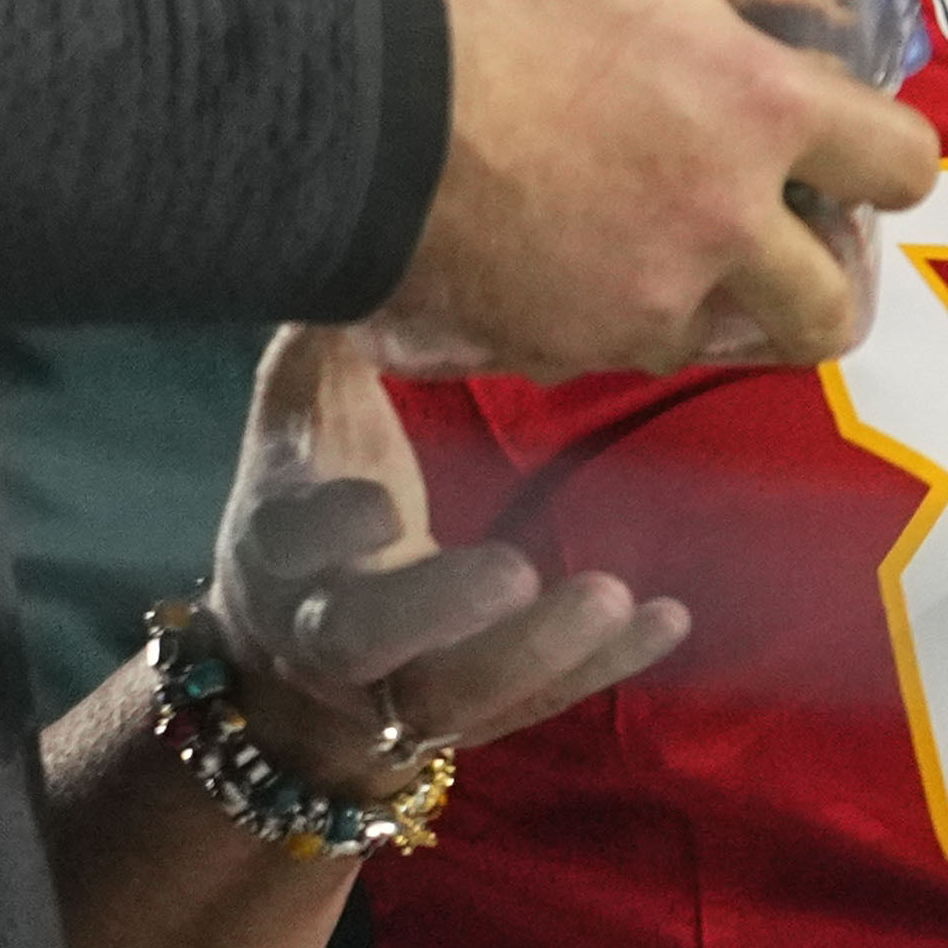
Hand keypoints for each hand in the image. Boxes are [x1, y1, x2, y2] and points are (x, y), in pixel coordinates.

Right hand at [213, 326, 684, 798]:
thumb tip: (378, 236)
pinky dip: (604, 667)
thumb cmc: (311, 491)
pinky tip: (668, 619)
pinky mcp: (472, 710)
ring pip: (456, 694)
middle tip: (516, 571)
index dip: (327, 527)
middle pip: (364, 641)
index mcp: (278, 543)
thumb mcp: (301, 416)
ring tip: (614, 598)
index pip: (288, 538)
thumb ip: (331, 344)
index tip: (383, 506)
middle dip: (437, 610)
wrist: (289, 644)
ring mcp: (398, 685)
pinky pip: (537, 703)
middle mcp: (326, 629)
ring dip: (537, 653)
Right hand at [379, 0, 942, 375]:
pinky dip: (615, 315)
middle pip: (831, 307)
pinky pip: (619, 350)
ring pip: (725, 335)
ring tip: (674, 245)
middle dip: (819, 274)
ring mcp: (646, 304)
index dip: (891, 154)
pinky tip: (576, 259)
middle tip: (779, 228)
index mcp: (762, 115)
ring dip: (718, 300)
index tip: (852, 142)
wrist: (354, 110)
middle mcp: (726, 230)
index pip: (905, 165)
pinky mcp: (565, 347)